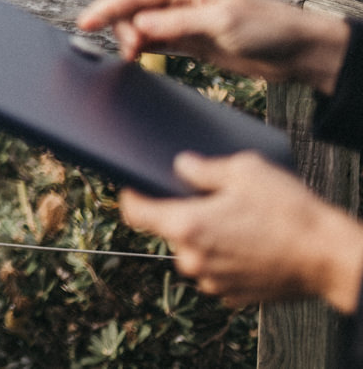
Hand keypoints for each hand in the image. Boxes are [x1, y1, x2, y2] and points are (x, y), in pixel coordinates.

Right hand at [77, 0, 348, 90]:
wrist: (297, 51)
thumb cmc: (266, 28)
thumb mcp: (220, 22)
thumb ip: (176, 23)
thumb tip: (138, 26)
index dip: (107, 7)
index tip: (85, 23)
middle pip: (133, 10)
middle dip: (122, 29)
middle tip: (130, 52)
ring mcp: (183, 20)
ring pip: (141, 27)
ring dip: (132, 41)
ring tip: (135, 58)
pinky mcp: (190, 41)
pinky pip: (155, 41)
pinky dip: (143, 48)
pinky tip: (138, 57)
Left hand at [120, 152, 362, 310]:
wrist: (330, 256)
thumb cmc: (289, 211)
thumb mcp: (244, 170)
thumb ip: (203, 168)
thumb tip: (182, 165)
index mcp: (186, 226)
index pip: (135, 212)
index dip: (132, 196)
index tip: (136, 187)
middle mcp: (192, 259)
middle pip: (170, 232)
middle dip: (184, 216)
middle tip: (213, 202)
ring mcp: (213, 282)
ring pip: (195, 254)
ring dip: (207, 240)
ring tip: (241, 224)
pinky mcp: (233, 296)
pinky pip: (217, 272)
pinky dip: (226, 259)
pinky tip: (251, 245)